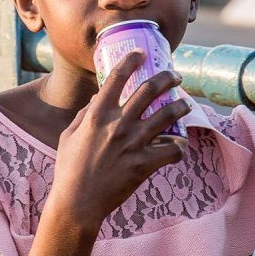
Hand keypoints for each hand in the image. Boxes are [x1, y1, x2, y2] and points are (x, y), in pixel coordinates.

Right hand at [50, 50, 189, 233]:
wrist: (78, 203)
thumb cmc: (69, 169)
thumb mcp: (69, 136)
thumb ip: (85, 115)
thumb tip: (98, 98)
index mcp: (97, 115)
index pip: (116, 78)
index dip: (131, 60)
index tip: (141, 53)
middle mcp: (118, 125)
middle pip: (149, 90)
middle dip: (166, 78)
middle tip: (175, 76)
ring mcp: (133, 144)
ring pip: (167, 115)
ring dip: (180, 106)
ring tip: (185, 103)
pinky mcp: (145, 164)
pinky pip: (172, 150)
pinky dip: (179, 146)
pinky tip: (179, 145)